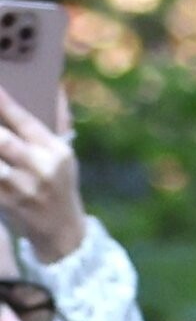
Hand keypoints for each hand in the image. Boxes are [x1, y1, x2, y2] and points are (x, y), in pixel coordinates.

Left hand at [0, 83, 84, 264]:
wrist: (63, 234)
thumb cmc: (59, 185)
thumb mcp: (65, 156)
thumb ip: (59, 121)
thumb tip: (55, 87)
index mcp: (56, 152)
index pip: (24, 119)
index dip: (2, 102)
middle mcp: (42, 169)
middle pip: (3, 140)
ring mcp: (24, 189)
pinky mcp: (9, 203)